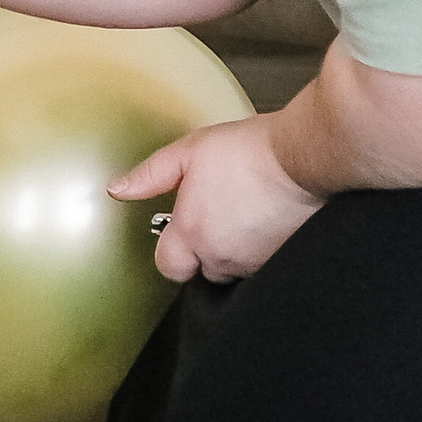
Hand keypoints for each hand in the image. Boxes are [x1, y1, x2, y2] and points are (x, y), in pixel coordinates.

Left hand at [112, 114, 323, 283]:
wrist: (304, 157)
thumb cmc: (250, 151)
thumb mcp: (188, 151)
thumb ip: (150, 174)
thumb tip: (118, 189)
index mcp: (193, 233)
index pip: (168, 266)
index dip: (172, 249)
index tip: (180, 226)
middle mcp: (222, 257)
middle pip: (202, 271)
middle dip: (204, 249)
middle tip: (216, 212)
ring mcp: (254, 264)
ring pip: (232, 269)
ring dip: (233, 248)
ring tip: (243, 211)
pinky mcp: (281, 262)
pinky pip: (260, 266)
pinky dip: (258, 248)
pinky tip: (263, 219)